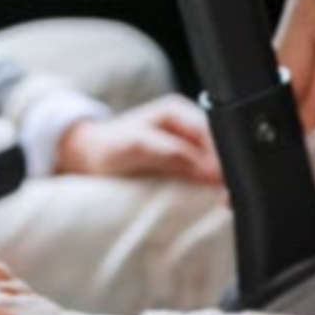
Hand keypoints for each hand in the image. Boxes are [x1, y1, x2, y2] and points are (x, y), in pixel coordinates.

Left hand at [55, 93, 221, 185]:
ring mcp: (185, 143)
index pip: (212, 133)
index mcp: (177, 111)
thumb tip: (204, 168)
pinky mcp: (183, 163)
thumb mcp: (133, 148)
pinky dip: (209, 187)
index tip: (223, 183)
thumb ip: (167, 153)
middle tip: (227, 199)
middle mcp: (185, 124)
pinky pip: (204, 174)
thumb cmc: (105, 149)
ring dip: (220, 182)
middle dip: (225, 172)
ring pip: (214, 162)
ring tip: (224, 203)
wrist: (86, 158)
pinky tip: (213, 201)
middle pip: (218, 147)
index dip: (220, 158)